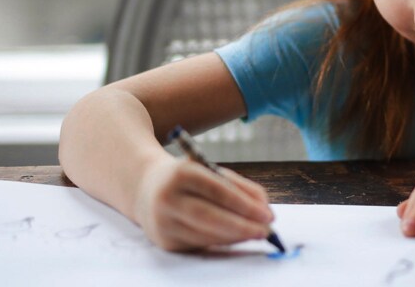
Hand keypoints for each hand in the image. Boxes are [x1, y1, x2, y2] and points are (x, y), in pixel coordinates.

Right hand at [131, 157, 275, 250]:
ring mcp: (163, 221)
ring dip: (236, 237)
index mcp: (181, 173)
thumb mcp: (210, 170)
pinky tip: (238, 237)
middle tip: (266, 231)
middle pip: (210, 217)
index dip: (245, 205)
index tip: (268, 215)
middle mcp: (168, 198)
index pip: (218, 191)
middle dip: (243, 226)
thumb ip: (239, 186)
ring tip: (256, 233)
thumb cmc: (188, 178)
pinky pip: (200, 243)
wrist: (146, 189)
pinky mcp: (164, 240)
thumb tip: (264, 209)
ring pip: (207, 234)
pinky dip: (223, 241)